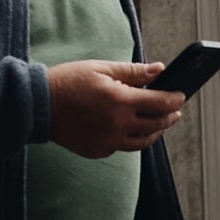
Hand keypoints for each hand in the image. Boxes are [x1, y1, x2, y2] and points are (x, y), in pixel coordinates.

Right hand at [46, 62, 183, 159]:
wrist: (37, 105)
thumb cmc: (68, 81)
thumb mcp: (100, 68)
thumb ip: (132, 72)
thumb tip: (159, 70)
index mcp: (119, 101)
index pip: (160, 102)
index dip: (175, 98)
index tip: (181, 95)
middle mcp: (117, 125)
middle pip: (156, 125)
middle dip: (169, 116)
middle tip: (174, 110)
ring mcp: (107, 141)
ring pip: (142, 142)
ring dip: (155, 132)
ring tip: (158, 123)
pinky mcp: (97, 151)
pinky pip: (122, 147)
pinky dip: (130, 138)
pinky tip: (129, 128)